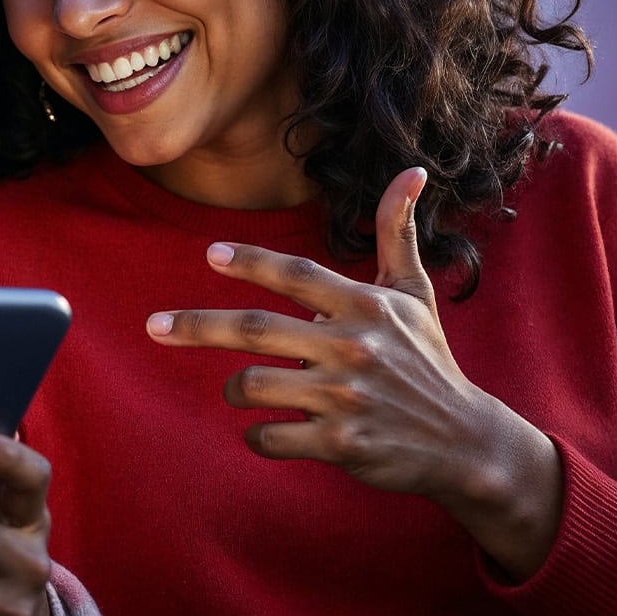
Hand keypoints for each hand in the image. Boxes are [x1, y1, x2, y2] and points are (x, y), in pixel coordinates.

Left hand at [145, 166, 563, 577]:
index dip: (251, 262)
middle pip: (255, 330)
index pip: (296, 275)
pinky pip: (269, 436)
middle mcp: (353, 347)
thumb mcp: (415, 295)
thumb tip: (411, 171)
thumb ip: (397, 234)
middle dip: (195, 326)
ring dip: (234, 389)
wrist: (464, 442)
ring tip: (241, 388)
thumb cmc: (429, 362)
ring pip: (253, 385)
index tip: (210, 254)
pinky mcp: (341, 444)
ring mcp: (346, 397)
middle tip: (152, 326)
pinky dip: (257, 433)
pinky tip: (267, 428)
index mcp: (365, 307)